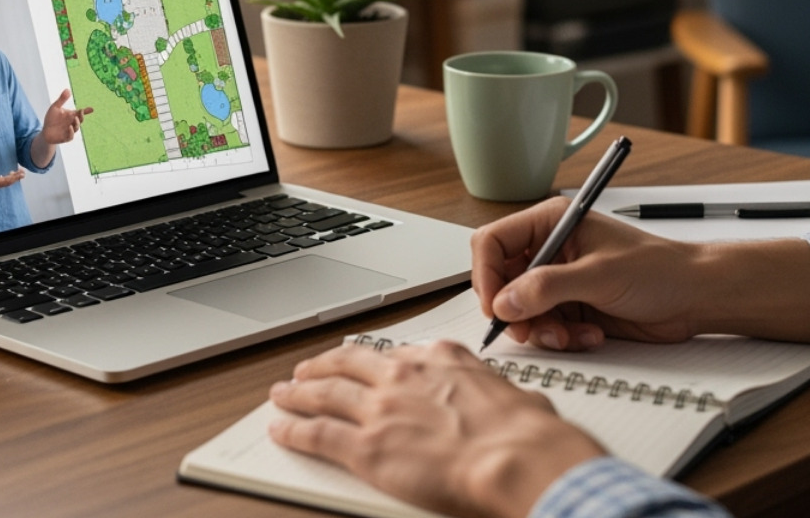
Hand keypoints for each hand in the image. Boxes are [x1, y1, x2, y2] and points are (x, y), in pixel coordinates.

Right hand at [0, 163, 27, 190]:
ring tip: (20, 172)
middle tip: (23, 172)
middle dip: (16, 178)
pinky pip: (4, 181)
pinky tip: (11, 173)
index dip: (14, 178)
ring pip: (7, 182)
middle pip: (8, 182)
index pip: (6, 181)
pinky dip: (10, 177)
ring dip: (14, 178)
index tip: (21, 174)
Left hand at [40, 89, 92, 145]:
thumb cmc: (51, 119)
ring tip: (74, 119)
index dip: (86, 111)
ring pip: (76, 128)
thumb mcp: (55, 107)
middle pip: (80, 120)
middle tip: (81, 112)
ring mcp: (70, 130)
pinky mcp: (65, 137)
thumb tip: (68, 89)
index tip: (92, 109)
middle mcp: (72, 123)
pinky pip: (70, 136)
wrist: (45, 131)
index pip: (80, 113)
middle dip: (81, 116)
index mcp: (71, 115)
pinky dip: (71, 132)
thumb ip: (62, 99)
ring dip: (76, 123)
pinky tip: (69, 127)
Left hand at [269, 341, 604, 517]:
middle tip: (308, 369)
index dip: (370, 360)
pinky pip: (319, 435)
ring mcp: (381, 409)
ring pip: (325, 394)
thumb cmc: (527, 432)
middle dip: (324, 366)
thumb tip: (509, 405)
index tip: (362, 363)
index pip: (393, 354)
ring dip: (298, 393)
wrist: (519, 456)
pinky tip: (282, 431)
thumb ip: (493, 395)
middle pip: (349, 364)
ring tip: (283, 394)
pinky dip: (294, 431)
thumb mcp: (513, 394)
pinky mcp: (366, 448)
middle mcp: (404, 375)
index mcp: (441, 358)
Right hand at [473, 197, 706, 350]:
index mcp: (552, 223)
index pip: (493, 242)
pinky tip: (591, 334)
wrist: (694, 297)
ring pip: (521, 310)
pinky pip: (545, 328)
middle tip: (530, 329)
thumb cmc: (659, 269)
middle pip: (502, 281)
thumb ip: (548, 287)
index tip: (495, 306)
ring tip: (571, 334)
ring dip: (543, 329)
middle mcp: (550, 250)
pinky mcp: (571, 307)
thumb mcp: (600, 275)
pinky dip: (563, 337)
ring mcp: (560, 281)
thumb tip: (505, 302)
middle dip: (515, 310)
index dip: (486, 275)